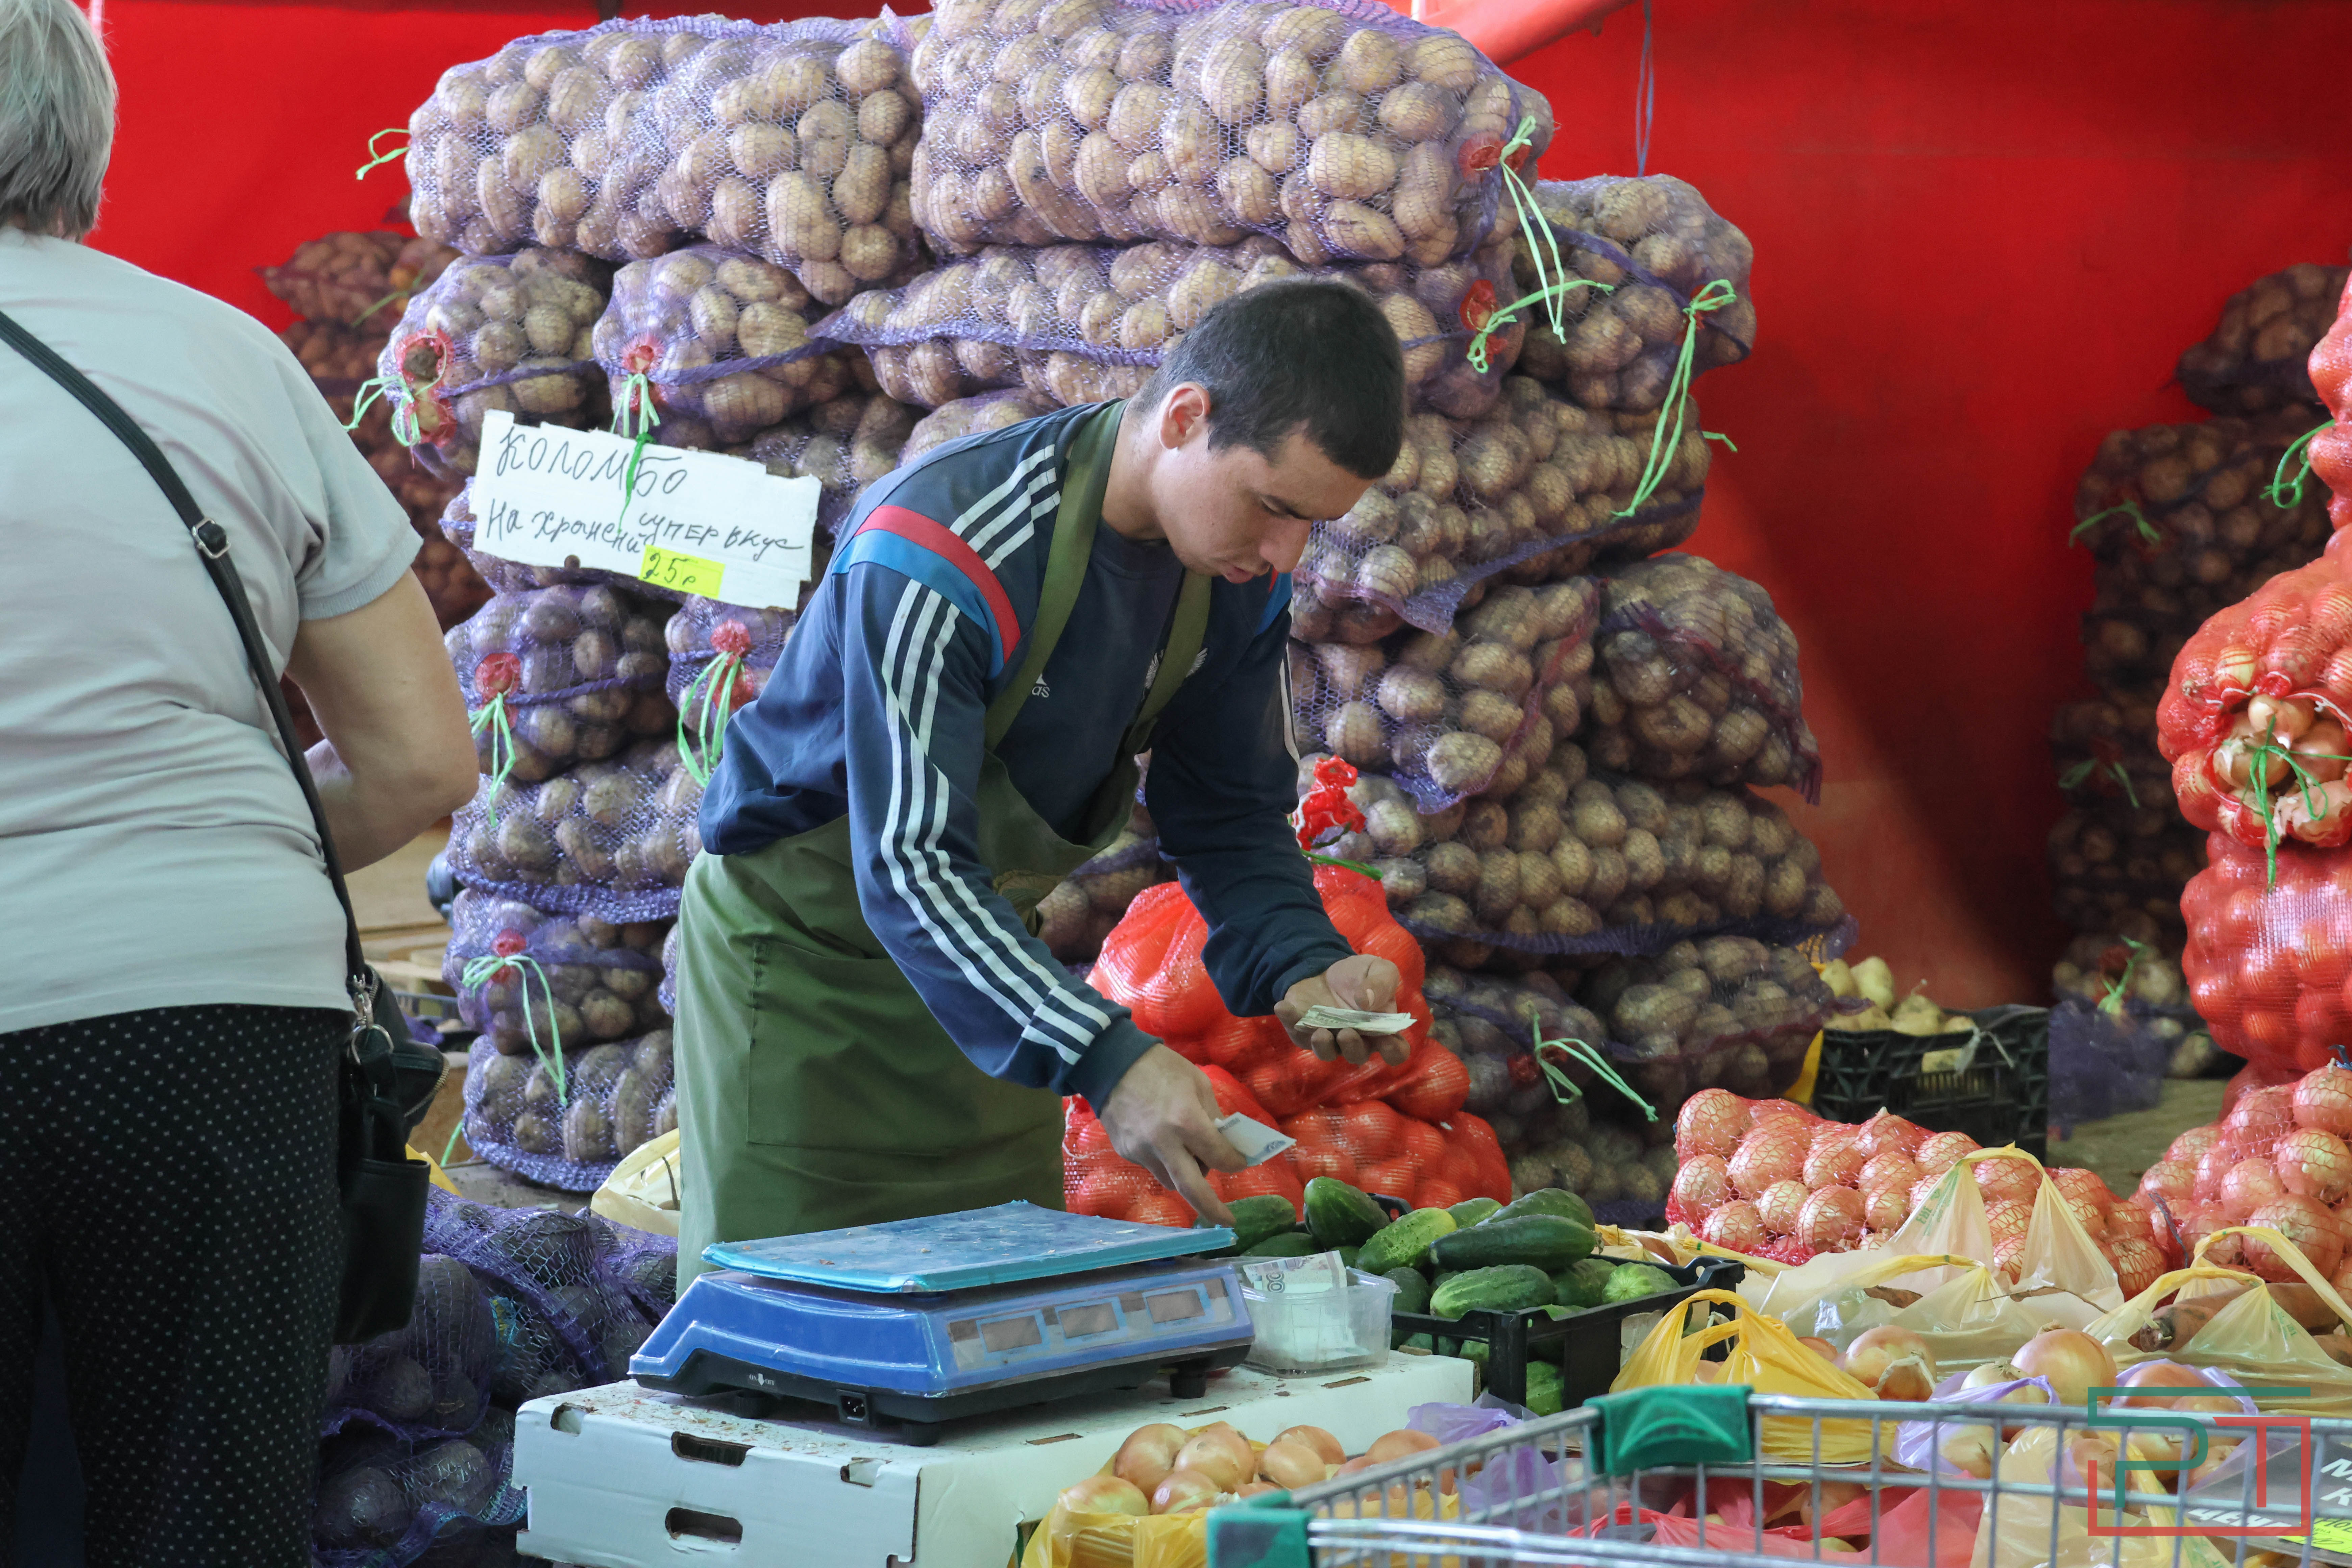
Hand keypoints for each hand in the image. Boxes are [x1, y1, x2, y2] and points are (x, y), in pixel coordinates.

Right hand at [1096, 1045, 1248, 1225]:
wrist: (1110, 1062)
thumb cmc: (1160, 1066)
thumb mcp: (1197, 1082)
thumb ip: (1213, 1115)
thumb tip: (1225, 1142)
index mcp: (1186, 1121)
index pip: (1219, 1157)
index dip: (1234, 1162)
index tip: (1239, 1161)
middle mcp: (1163, 1142)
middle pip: (1191, 1188)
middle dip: (1212, 1209)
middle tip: (1228, 1222)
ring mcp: (1141, 1151)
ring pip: (1171, 1181)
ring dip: (1187, 1177)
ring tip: (1190, 1155)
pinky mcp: (1126, 1152)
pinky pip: (1153, 1167)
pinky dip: (1166, 1162)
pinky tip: (1164, 1141)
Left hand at [1274, 954, 1407, 1066]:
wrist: (1325, 968)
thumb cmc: (1358, 974)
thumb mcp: (1378, 969)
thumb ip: (1381, 984)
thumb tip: (1366, 1002)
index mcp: (1380, 1029)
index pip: (1394, 1051)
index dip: (1394, 1052)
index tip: (1388, 1043)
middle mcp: (1356, 1040)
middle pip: (1357, 1055)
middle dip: (1353, 1048)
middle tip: (1348, 1032)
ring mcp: (1329, 1039)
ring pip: (1327, 1053)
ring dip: (1323, 1046)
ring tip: (1321, 1032)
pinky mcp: (1304, 1032)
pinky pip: (1296, 1034)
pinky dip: (1289, 1020)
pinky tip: (1283, 1006)